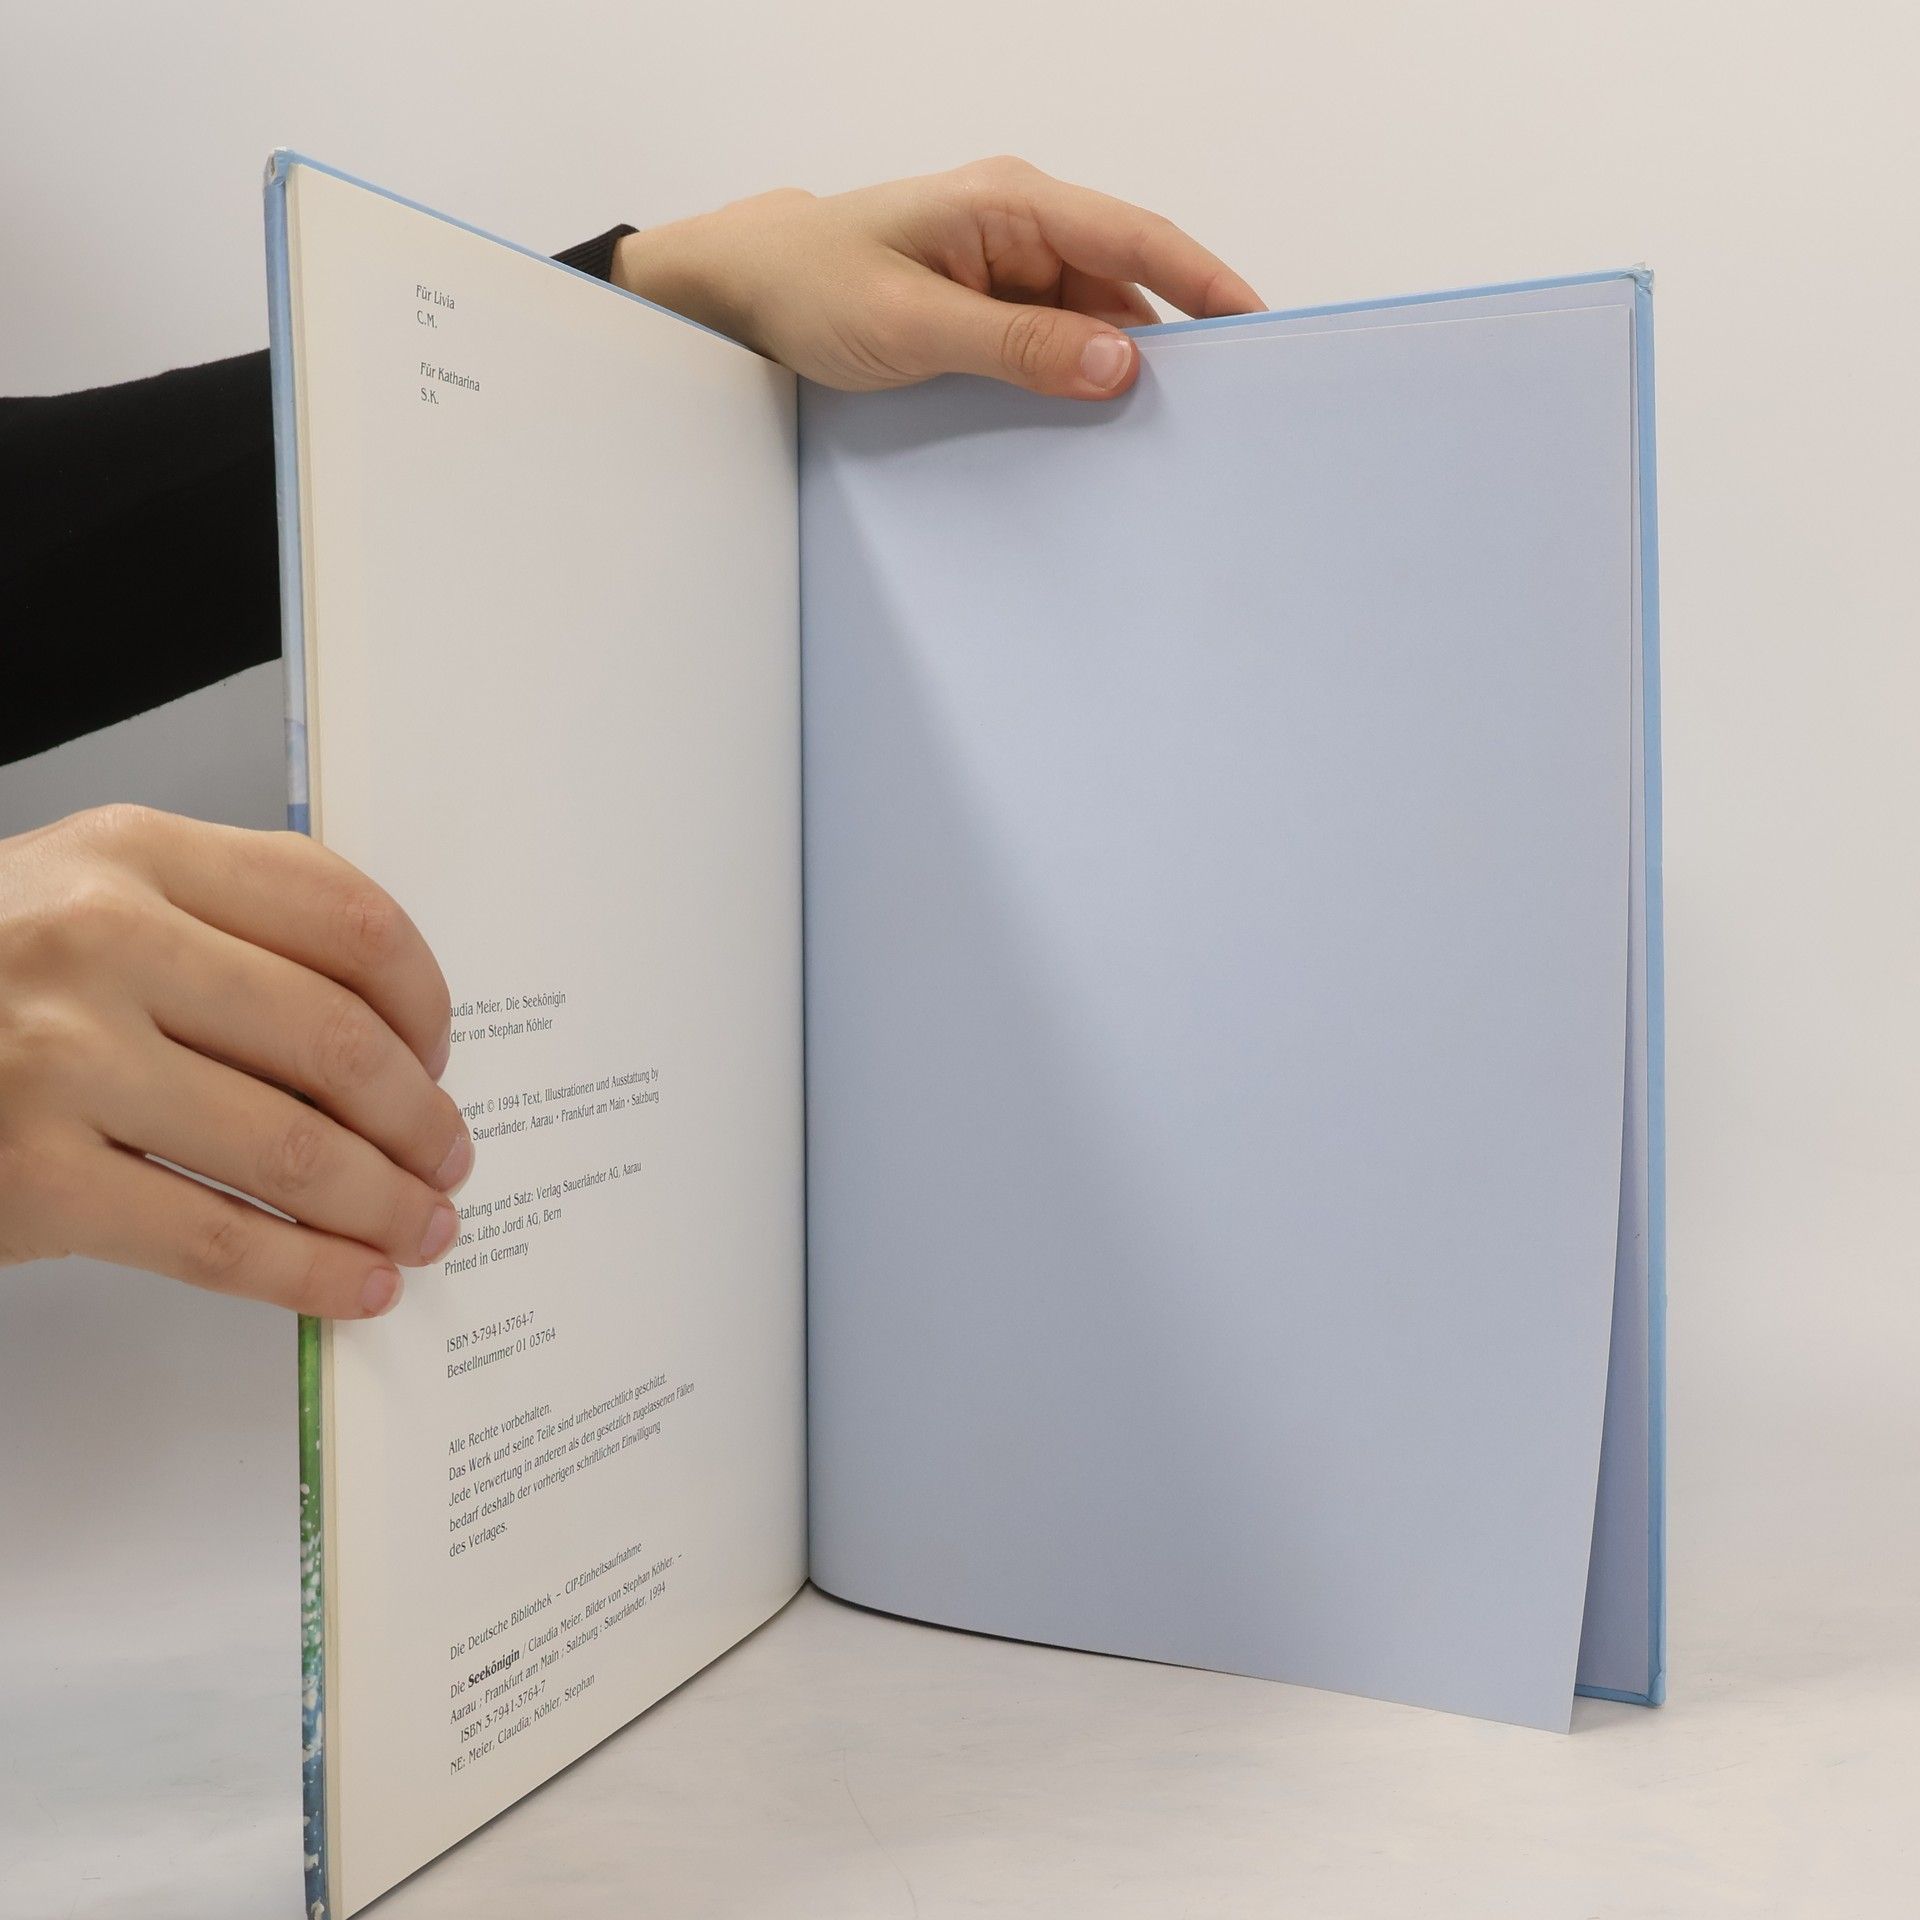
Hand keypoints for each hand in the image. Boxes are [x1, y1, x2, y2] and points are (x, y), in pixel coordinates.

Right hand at [0, 806, 470, 1317]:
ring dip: (385, 1204)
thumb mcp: (90, 892)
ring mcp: (60, 1063)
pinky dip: (307, 1272)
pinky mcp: (30, 1181)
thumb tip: (391, 1034)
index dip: (428, 1001)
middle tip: (450, 1157)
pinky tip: (354, 1285)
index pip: (348, 920)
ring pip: (292, 1149)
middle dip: (421, 1119)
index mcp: (136, 855)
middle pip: (338, 1042)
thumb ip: (227, 923)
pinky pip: (214, 1241)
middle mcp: (101, 942)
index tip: (443, 1054)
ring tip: (424, 1228)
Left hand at [613, 155, 1262, 401]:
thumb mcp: (912, 323)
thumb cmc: (809, 285)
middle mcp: (1021, 224)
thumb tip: (1119, 362)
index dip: (1208, 285)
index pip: (1137, 239)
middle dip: (1176, 341)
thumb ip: (1018, 345)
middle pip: (1129, 283)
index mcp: (1011, 203)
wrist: (741, 290)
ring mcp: (1008, 264)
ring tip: (1160, 435)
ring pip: (1096, 318)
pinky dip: (1080, 379)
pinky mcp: (992, 305)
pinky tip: (1093, 428)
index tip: (1263, 332)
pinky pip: (1058, 340)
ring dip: (1121, 370)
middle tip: (1221, 410)